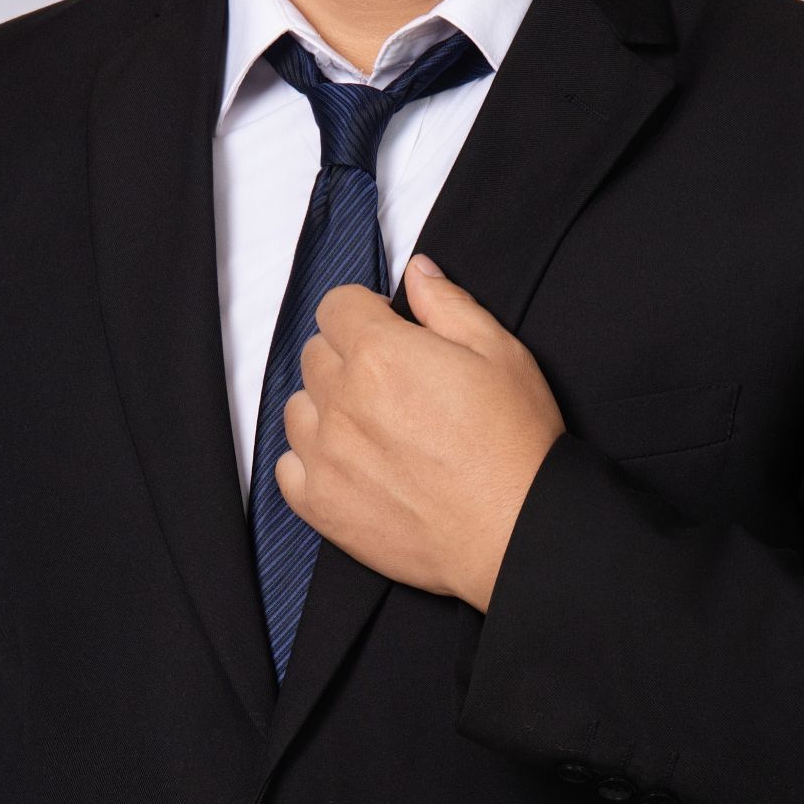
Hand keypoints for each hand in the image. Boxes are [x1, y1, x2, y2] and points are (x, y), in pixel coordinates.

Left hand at [276, 256, 564, 610]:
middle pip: (316, 354)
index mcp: (380, 352)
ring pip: (298, 408)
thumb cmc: (515, 444)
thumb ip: (448, 304)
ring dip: (326, 407)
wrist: (515, 532)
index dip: (365, 312)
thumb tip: (417, 271)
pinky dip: (311, 461)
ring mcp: (325, 455)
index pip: (336, 305)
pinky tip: (351, 465)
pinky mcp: (321, 505)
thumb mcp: (500, 353)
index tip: (389, 331)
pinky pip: (288, 467)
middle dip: (347, 356)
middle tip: (392, 383)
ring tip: (372, 427)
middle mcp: (341, 399)